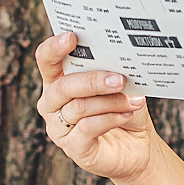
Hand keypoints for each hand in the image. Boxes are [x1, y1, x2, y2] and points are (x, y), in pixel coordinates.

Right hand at [34, 32, 156, 180]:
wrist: (138, 146)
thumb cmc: (124, 110)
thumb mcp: (120, 86)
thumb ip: (113, 70)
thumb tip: (120, 58)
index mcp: (59, 81)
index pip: (46, 60)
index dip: (54, 48)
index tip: (72, 36)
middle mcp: (52, 104)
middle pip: (63, 86)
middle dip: (93, 80)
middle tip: (120, 79)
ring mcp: (59, 128)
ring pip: (79, 107)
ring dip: (110, 102)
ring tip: (133, 100)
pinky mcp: (73, 148)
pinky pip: (87, 128)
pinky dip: (110, 119)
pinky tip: (126, 115)